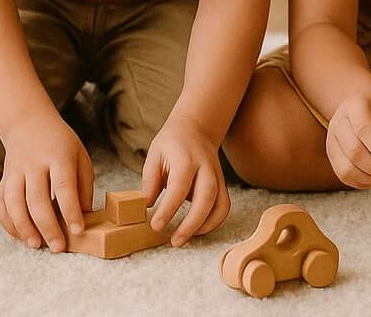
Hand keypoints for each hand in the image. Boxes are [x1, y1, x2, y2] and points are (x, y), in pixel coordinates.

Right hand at [0, 112, 93, 251]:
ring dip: (24, 227)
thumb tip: (83, 217)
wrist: (29, 123)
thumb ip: (82, 186)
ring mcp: (15, 170)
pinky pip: (0, 203)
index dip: (70, 210)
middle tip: (58, 247)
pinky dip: (8, 222)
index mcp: (58, 156)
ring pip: (14, 202)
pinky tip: (19, 235)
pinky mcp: (3, 178)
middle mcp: (34, 163)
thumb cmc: (61, 145)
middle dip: (47, 226)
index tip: (77, 230)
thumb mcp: (80, 157)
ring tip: (35, 245)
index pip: (64, 185)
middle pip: (37, 198)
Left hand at [142, 112, 229, 245]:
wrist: (196, 128)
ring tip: (184, 238)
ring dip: (205, 226)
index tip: (156, 226)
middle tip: (174, 241)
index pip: (179, 188)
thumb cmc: (172, 143)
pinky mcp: (222, 184)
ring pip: (220, 205)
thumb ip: (150, 180)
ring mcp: (218, 176)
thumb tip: (146, 206)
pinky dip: (213, 222)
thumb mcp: (154, 155)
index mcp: (186, 159)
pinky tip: (197, 229)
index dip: (168, 209)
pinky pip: (224, 206)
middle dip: (192, 224)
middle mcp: (206, 168)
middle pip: (206, 199)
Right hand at [324, 85, 370, 189]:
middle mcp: (338, 121)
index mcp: (354, 106)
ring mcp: (331, 139)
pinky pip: (342, 174)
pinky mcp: (331, 153)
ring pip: (346, 167)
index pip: (364, 130)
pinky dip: (359, 182)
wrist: (357, 106)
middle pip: (354, 151)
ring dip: (367, 178)